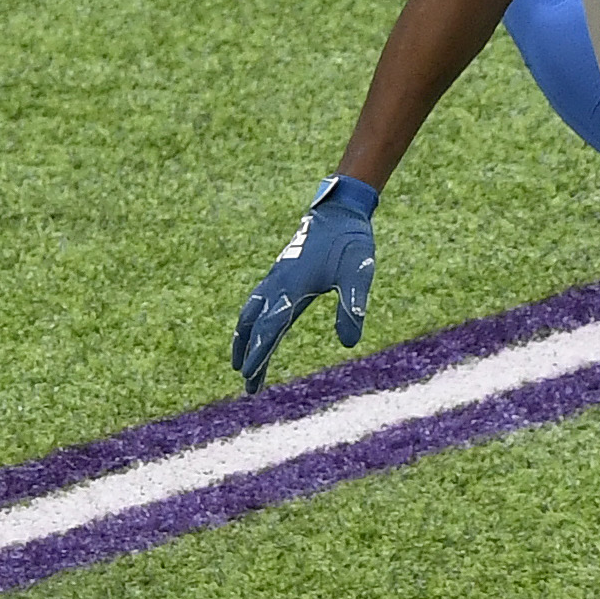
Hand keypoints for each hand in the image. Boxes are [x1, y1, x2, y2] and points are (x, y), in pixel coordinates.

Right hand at [230, 176, 378, 388]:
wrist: (339, 213)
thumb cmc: (350, 243)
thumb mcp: (358, 275)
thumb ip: (353, 307)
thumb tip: (349, 343)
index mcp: (291, 288)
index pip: (270, 329)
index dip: (259, 353)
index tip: (249, 377)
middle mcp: (277, 285)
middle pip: (254, 327)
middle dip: (249, 356)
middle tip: (249, 385)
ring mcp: (276, 279)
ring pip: (250, 314)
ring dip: (244, 340)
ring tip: (241, 363)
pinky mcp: (280, 274)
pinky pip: (257, 303)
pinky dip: (250, 321)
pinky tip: (254, 329)